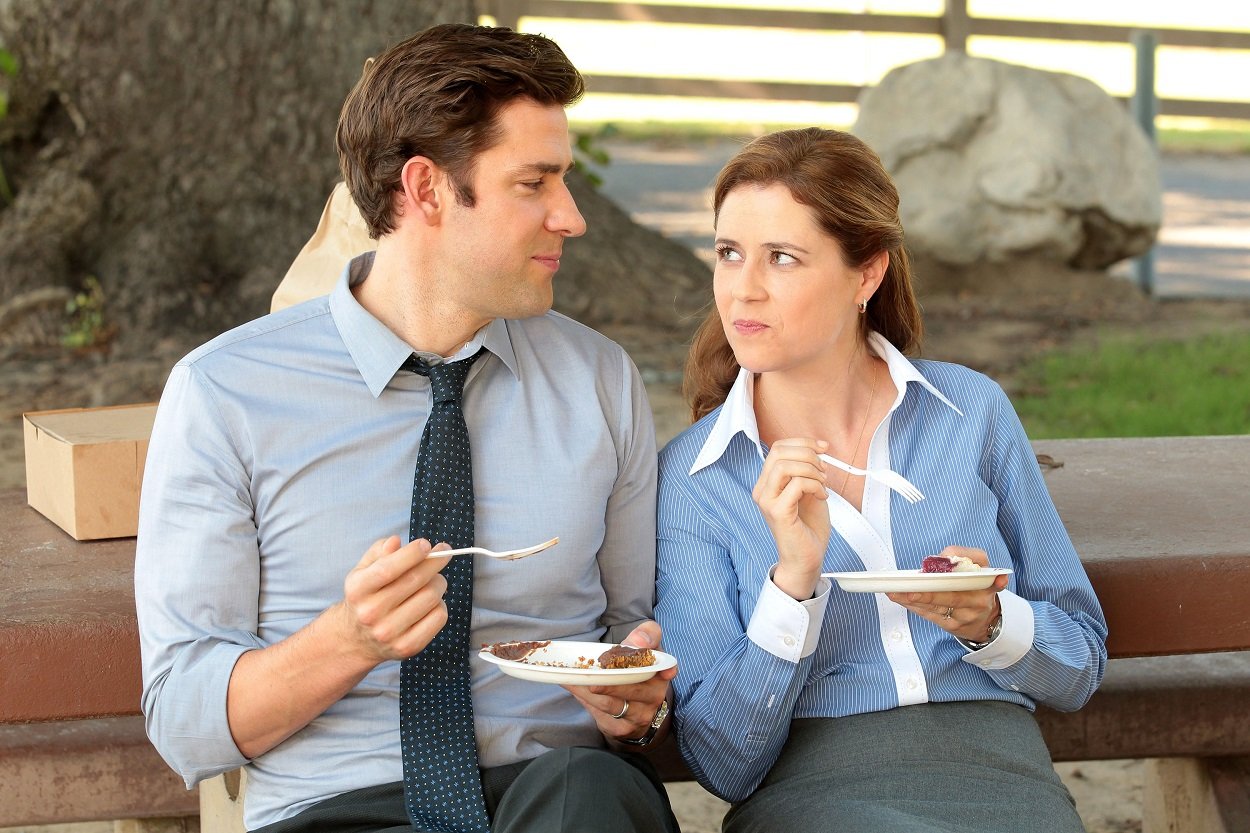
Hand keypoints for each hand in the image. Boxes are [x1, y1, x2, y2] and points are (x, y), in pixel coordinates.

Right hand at [338, 535, 451, 662]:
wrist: (357, 639)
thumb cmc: (366, 596)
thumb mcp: (363, 571)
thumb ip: (378, 552)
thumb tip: (395, 541)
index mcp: (358, 590)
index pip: (388, 569)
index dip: (411, 554)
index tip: (426, 544)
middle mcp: (371, 613)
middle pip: (415, 580)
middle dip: (435, 562)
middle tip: (443, 554)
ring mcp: (389, 632)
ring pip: (431, 597)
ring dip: (439, 583)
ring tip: (433, 580)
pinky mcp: (407, 646)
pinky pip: (439, 617)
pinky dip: (440, 604)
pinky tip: (431, 602)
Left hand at [561, 620, 676, 742]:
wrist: (636, 707)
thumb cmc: (636, 669)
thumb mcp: (643, 648)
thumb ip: (646, 635)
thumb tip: (639, 640)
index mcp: (660, 674)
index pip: (666, 669)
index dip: (666, 670)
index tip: (666, 672)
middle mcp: (654, 697)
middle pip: (631, 689)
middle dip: (609, 683)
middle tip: (588, 675)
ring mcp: (638, 716)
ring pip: (610, 703)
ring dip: (587, 691)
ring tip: (571, 678)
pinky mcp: (621, 728)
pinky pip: (599, 715)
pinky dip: (583, 700)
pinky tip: (574, 689)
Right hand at [753, 438, 831, 599]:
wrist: (807, 558)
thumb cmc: (808, 528)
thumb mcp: (809, 491)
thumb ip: (807, 471)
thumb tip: (816, 451)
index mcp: (767, 483)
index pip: (778, 448)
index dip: (803, 443)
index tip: (823, 448)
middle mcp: (762, 490)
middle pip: (779, 452)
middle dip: (808, 454)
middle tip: (824, 469)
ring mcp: (767, 501)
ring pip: (785, 465)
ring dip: (811, 470)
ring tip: (823, 484)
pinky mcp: (777, 512)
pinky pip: (797, 484)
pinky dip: (815, 485)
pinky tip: (822, 496)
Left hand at [885, 546, 1009, 641]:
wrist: (986, 621)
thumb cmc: (974, 589)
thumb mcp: (976, 570)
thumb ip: (960, 558)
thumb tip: (938, 559)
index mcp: (986, 577)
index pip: (976, 564)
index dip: (957, 560)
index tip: (943, 558)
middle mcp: (979, 597)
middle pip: (953, 595)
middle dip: (930, 592)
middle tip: (910, 588)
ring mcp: (967, 614)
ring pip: (937, 606)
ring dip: (914, 598)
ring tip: (895, 592)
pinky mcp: (954, 625)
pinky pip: (930, 615)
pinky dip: (913, 606)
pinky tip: (899, 599)